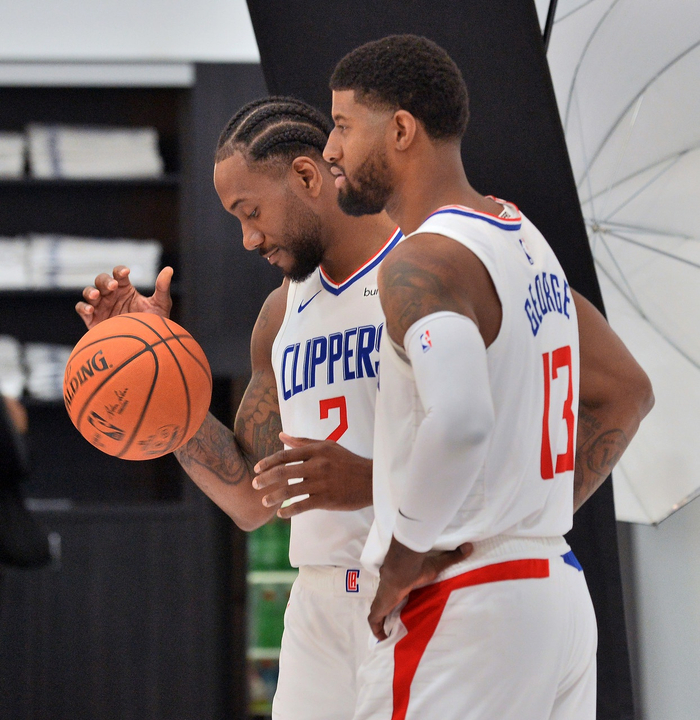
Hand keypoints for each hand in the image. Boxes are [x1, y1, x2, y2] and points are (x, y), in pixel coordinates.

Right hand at [75, 265, 173, 329]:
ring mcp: (101, 307)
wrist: (145, 347)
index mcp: (125, 289)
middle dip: (105, 281)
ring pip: (89, 292)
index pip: (119, 274)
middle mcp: (111, 296)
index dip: (120, 271)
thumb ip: (162, 288)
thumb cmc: (153, 324)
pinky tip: (91, 309)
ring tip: (96, 295)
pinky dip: (83, 307)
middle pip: (101, 280)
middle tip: (113, 286)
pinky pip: (82, 309)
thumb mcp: (160, 305)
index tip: (126, 273)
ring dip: (90, 291)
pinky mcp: (93, 320)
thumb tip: (169, 269)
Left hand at [253, 432, 372, 517]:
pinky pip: (302, 506)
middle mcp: (317, 465)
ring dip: (273, 497)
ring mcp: (321, 483)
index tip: (257, 468)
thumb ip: (303, 441)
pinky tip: (281, 514)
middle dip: (265, 479)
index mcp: (316, 450)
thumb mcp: (328, 446)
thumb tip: (281, 435)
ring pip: (290, 490)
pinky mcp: (326, 499)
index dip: (268, 462)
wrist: (371, 480)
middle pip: (283, 472)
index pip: (285, 455)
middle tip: (254, 485)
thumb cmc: (347, 461)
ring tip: (264, 501)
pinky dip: (288, 511)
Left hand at [368, 536, 472, 640]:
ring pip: (378, 612)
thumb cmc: (417, 567)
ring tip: (387, 634)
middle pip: (385, 601)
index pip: (396, 589)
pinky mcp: (379, 606)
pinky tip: (382, 639)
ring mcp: (382, 598)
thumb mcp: (437, 565)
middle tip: (393, 623)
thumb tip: (469, 546)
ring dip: (381, 622)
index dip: (397, 596)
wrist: (402, 568)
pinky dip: (376, 629)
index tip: (401, 601)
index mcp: (400, 581)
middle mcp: (388, 589)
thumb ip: (452, 557)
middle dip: (387, 610)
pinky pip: (373, 620)